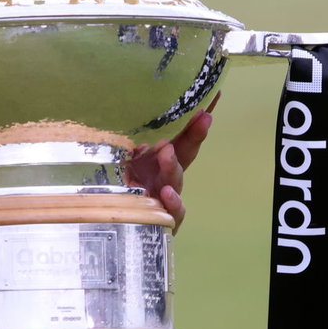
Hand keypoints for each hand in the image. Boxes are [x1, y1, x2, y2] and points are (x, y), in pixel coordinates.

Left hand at [124, 92, 217, 231]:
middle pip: (185, 154)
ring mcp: (167, 197)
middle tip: (202, 117)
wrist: (117, 227)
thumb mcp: (122, 167)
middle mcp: (166, 176)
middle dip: (195, 135)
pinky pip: (173, 211)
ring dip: (172, 166)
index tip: (209, 101)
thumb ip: (129, 153)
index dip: (194, 121)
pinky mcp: (165, 220)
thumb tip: (138, 144)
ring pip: (175, 180)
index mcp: (159, 161)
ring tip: (167, 153)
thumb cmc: (121, 193)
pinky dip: (172, 202)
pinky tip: (167, 193)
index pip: (180, 138)